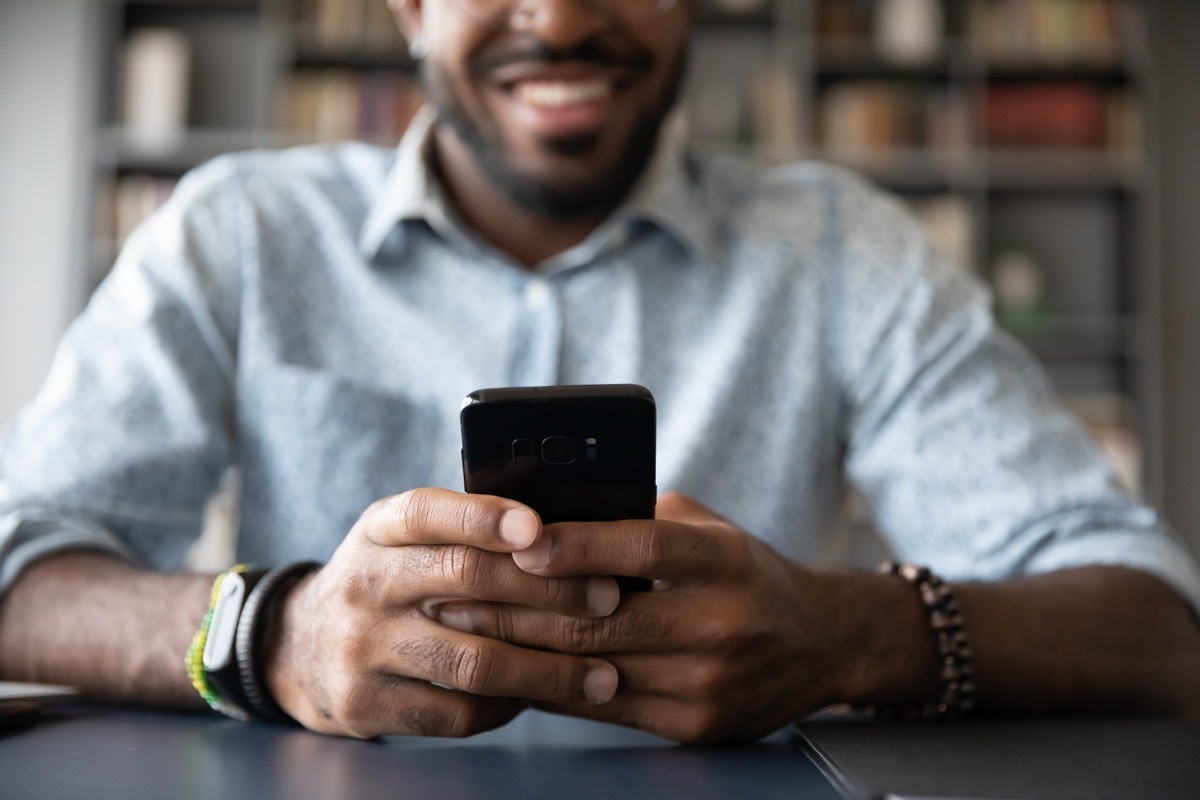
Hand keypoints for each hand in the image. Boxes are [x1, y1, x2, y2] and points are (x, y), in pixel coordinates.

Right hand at [264, 488, 621, 738]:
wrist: (297, 648)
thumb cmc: (386, 582)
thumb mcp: (404, 538)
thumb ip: (466, 530)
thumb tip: (571, 533)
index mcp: (381, 528)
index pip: (429, 511)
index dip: (484, 517)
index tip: (539, 528)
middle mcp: (366, 583)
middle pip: (467, 582)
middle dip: (550, 592)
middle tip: (609, 600)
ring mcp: (363, 648)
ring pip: (473, 661)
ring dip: (548, 670)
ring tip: (602, 676)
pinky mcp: (368, 705)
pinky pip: (458, 712)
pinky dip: (510, 706)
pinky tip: (543, 696)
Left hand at [435, 492, 840, 742]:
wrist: (818, 644)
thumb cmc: (744, 573)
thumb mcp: (709, 529)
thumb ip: (642, 518)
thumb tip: (553, 512)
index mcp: (724, 561)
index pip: (643, 548)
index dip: (577, 545)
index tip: (519, 539)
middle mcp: (721, 623)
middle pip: (602, 618)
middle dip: (517, 606)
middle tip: (456, 591)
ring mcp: (708, 682)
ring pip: (592, 669)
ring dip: (520, 650)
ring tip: (466, 630)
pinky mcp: (694, 725)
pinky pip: (603, 707)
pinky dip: (551, 687)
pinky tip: (511, 668)